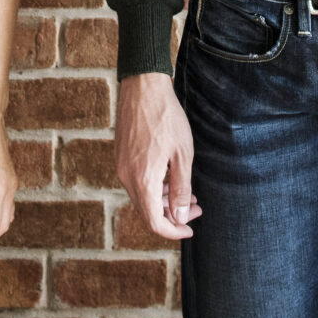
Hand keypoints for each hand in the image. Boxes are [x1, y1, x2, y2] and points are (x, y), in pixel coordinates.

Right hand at [114, 73, 197, 240]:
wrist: (143, 86)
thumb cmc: (167, 118)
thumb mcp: (183, 155)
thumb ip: (181, 189)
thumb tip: (180, 217)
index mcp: (142, 179)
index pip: (154, 221)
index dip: (173, 231)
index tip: (190, 228)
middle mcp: (127, 176)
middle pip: (148, 211)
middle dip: (173, 215)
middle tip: (196, 207)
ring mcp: (121, 165)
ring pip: (143, 196)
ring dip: (164, 200)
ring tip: (188, 193)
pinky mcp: (121, 155)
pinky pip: (137, 181)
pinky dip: (154, 187)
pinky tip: (171, 176)